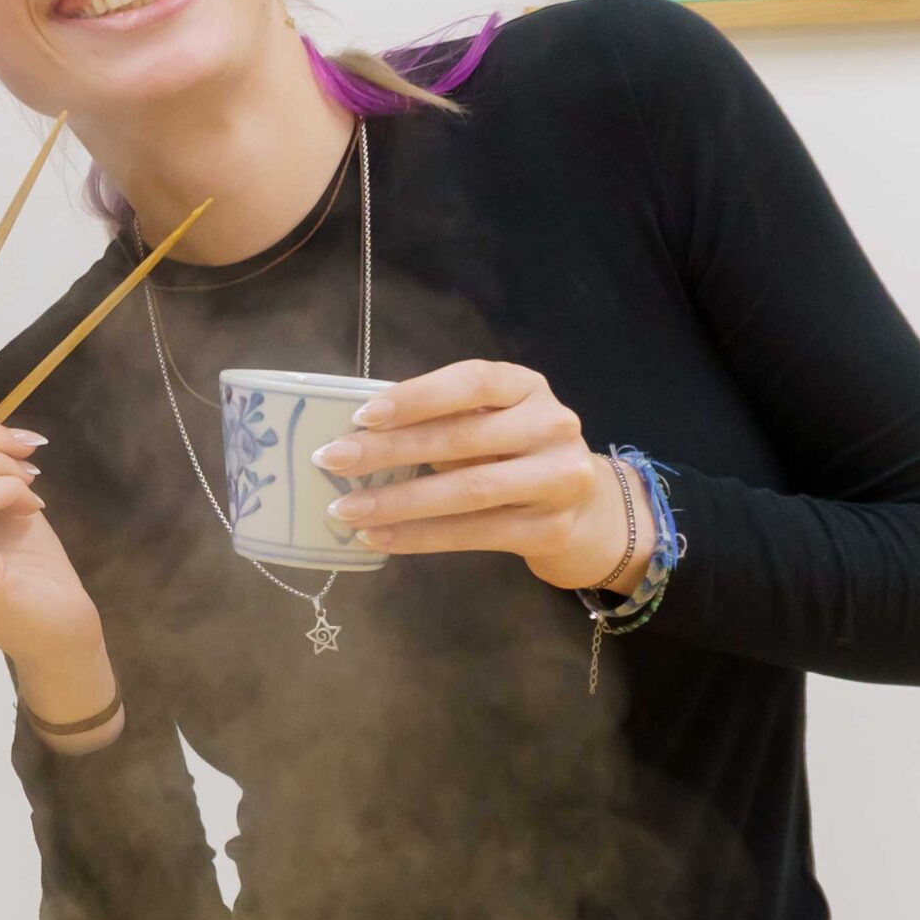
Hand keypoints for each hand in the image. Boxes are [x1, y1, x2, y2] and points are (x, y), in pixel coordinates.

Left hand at [306, 359, 654, 592]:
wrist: (588, 511)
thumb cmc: (517, 454)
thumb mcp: (493, 422)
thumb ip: (444, 420)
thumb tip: (357, 434)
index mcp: (527, 387)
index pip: (472, 382)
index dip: (417, 397)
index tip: (362, 414)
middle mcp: (551, 426)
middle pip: (461, 438)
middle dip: (389, 450)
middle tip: (332, 460)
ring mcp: (557, 480)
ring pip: (466, 491)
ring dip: (397, 501)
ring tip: (345, 510)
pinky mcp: (549, 530)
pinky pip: (472, 534)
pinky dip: (418, 537)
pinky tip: (377, 537)